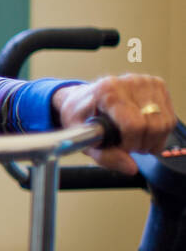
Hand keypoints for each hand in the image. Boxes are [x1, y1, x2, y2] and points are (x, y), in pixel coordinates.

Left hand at [52, 74, 176, 174]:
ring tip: (135, 139)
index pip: (134, 125)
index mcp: (107, 92)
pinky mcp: (157, 85)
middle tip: (128, 146)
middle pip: (153, 125)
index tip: (121, 148)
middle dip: (142, 144)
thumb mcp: (83, 139)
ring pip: (165, 123)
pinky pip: (169, 117)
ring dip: (153, 139)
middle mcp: (128, 83)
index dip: (131, 144)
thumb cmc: (81, 117)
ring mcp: (145, 82)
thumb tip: (131, 168)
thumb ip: (106, 156)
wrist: (82, 99)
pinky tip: (143, 130)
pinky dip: (159, 131)